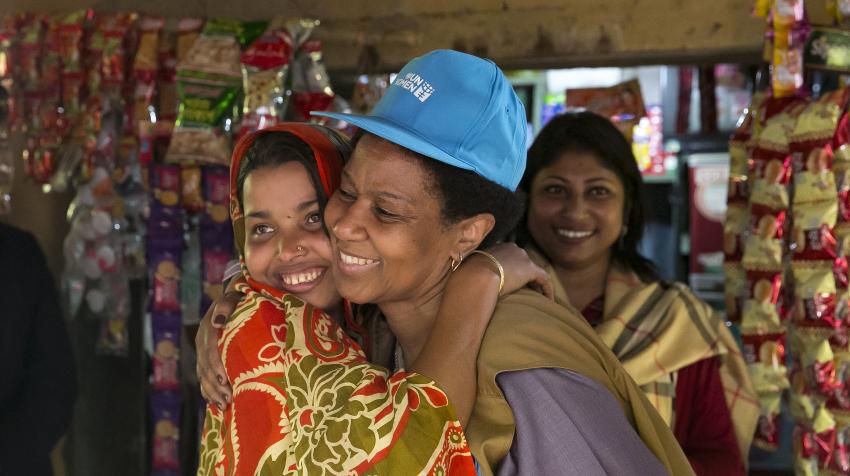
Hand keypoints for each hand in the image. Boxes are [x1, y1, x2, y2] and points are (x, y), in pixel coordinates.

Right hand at [195, 280, 242, 409]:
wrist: (234, 298)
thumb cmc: (239, 298)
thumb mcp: (234, 297)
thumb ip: (226, 306)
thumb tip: (218, 321)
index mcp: (208, 328)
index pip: (209, 349)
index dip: (215, 365)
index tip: (224, 379)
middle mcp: (202, 340)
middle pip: (205, 366)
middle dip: (215, 384)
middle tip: (228, 398)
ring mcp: (202, 351)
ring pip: (202, 374)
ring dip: (212, 391)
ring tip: (224, 404)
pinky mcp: (205, 358)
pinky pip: (203, 377)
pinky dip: (208, 391)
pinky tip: (215, 403)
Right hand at [466, 243, 553, 299]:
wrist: (476, 276)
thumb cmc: (469, 277)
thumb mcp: (472, 272)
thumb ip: (478, 274)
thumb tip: (472, 286)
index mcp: (499, 248)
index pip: (512, 259)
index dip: (515, 272)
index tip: (513, 285)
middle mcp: (513, 249)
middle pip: (525, 264)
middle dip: (528, 278)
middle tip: (529, 293)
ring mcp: (523, 257)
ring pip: (535, 272)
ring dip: (538, 285)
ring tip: (540, 299)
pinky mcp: (530, 269)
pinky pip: (544, 279)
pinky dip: (547, 289)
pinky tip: (549, 301)